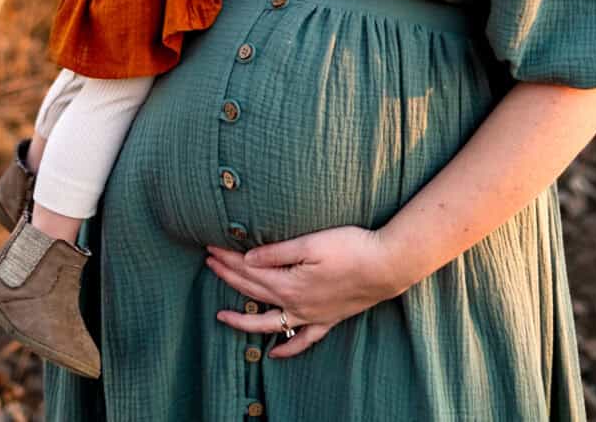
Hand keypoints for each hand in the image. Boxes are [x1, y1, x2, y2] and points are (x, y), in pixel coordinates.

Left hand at [205, 226, 401, 358]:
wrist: (386, 266)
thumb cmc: (351, 247)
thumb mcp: (311, 243)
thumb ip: (277, 253)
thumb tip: (247, 260)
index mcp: (289, 283)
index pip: (250, 271)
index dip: (228, 259)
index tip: (210, 248)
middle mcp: (296, 304)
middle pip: (254, 292)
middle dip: (229, 277)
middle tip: (209, 263)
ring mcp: (311, 316)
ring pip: (270, 323)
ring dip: (244, 321)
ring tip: (222, 317)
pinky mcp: (328, 320)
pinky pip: (303, 341)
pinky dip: (287, 349)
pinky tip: (275, 354)